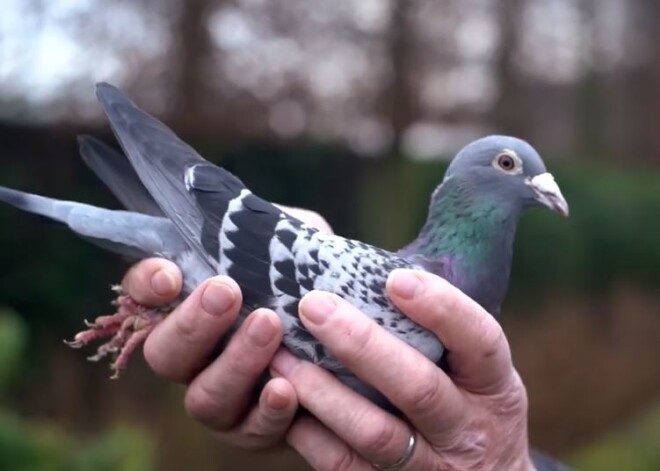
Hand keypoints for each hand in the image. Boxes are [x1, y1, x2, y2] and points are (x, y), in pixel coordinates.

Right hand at [120, 206, 330, 448]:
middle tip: (226, 292)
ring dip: (234, 363)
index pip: (142, 292)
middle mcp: (195, 355)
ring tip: (268, 327)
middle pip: (164, 353)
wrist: (349, 334)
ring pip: (203, 397)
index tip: (170, 276)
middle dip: (191, 324)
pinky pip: (250, 432)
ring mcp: (222, 396)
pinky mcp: (254, 429)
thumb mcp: (292, 245)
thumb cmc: (310, 282)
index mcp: (191, 305)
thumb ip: (268, 231)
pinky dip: (266, 413)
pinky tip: (287, 388)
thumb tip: (244, 219)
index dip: (145, 285)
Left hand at [271, 269, 533, 470]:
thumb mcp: (473, 370)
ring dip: (323, 393)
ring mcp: (433, 468)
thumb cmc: (466, 403)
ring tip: (282, 357)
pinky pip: (345, 466)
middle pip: (418, 389)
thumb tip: (374, 271)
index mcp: (494, 387)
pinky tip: (285, 400)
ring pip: (375, 434)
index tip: (395, 278)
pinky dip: (310, 434)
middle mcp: (468, 430)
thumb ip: (437, 330)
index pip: (480, 341)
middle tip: (313, 306)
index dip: (442, 308)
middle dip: (362, 345)